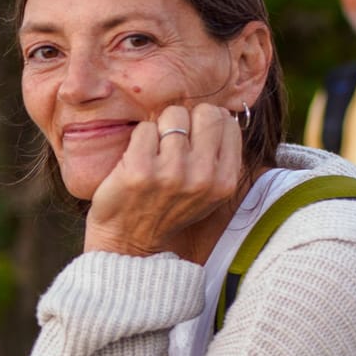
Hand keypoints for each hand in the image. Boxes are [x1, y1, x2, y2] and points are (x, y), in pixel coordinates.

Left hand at [84, 102, 244, 258]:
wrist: (127, 243)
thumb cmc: (166, 210)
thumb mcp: (206, 192)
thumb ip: (218, 157)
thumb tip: (221, 112)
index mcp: (224, 182)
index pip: (228, 122)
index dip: (207, 122)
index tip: (193, 138)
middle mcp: (202, 177)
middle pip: (205, 112)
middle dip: (187, 120)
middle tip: (172, 141)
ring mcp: (171, 173)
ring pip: (173, 115)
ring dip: (160, 128)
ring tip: (154, 152)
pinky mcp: (139, 170)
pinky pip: (145, 128)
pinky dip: (138, 138)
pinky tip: (136, 159)